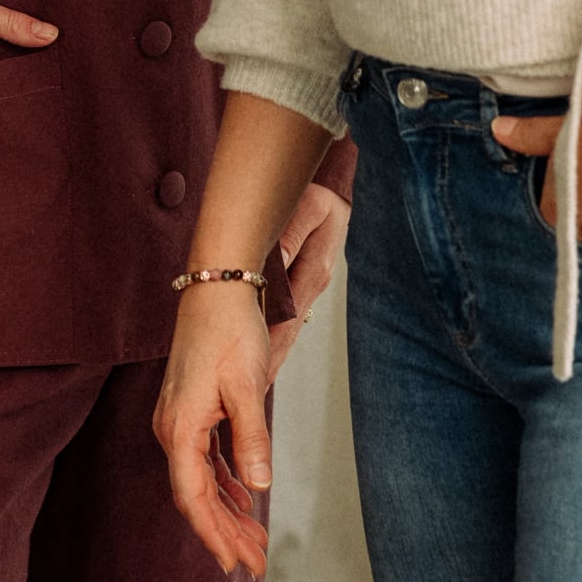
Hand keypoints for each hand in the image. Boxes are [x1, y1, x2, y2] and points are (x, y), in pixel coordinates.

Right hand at [155, 280, 277, 577]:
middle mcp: (172, 430)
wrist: (215, 289)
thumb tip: (258, 487)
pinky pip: (204, 462)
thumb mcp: (247, 385)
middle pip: (196, 496)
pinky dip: (224, 486)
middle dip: (225, 533)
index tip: (233, 564)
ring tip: (254, 542)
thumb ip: (251, 438)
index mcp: (180, 428)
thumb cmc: (230, 331)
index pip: (194, 497)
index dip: (213, 534)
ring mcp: (179, 422)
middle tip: (255, 565)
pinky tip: (242, 500)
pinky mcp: (191, 413)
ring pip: (201, 482)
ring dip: (227, 512)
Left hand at [265, 183, 349, 372]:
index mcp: (314, 272)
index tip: (256, 376)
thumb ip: (291, 237)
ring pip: (286, 325)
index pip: (288, 321)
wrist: (333, 187)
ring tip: (253, 383)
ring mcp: (310, 283)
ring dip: (271, 352)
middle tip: (248, 394)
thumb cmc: (320, 193)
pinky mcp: (305, 279)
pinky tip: (262, 350)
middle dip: (269, 363)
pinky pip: (286, 311)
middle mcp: (313, 283)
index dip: (271, 351)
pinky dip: (274, 332)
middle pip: (287, 332)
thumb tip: (275, 266)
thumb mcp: (308, 209)